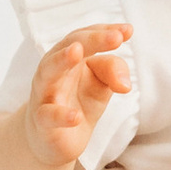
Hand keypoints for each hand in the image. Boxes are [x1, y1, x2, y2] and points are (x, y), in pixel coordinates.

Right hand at [21, 23, 132, 169]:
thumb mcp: (102, 84)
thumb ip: (113, 71)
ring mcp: (45, 94)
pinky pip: (48, 115)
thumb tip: (125, 83)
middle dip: (92, 40)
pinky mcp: (42, 121)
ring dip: (61, 60)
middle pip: (69, 46)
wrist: (52, 139)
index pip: (86, 36)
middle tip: (115, 37)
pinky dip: (60, 115)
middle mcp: (54, 69)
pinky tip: (76, 117)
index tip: (128, 30)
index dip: (106, 31)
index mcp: (71, 56)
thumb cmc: (78, 101)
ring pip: (48, 72)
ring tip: (77, 52)